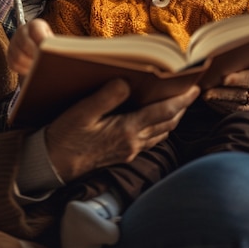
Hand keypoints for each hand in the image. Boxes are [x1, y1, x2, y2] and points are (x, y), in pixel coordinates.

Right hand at [8, 19, 53, 75]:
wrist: (37, 45)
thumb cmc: (49, 44)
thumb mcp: (54, 40)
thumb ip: (56, 44)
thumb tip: (63, 52)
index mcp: (35, 25)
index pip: (36, 31)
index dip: (41, 43)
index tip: (48, 53)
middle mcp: (22, 31)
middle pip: (25, 44)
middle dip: (35, 56)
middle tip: (44, 64)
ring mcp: (14, 42)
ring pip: (18, 56)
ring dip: (29, 65)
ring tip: (39, 69)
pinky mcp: (9, 54)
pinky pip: (13, 64)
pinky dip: (23, 70)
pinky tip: (31, 71)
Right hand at [46, 79, 199, 181]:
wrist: (53, 164)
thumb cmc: (65, 136)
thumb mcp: (82, 111)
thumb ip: (107, 96)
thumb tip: (127, 82)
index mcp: (126, 131)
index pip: (163, 113)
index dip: (181, 100)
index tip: (195, 87)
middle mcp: (133, 143)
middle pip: (167, 124)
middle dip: (181, 108)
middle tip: (190, 91)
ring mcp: (129, 151)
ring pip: (161, 134)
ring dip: (172, 118)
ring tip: (177, 103)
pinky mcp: (123, 155)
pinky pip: (150, 140)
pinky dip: (159, 128)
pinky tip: (155, 121)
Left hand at [203, 43, 248, 113]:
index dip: (239, 80)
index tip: (225, 78)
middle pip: (241, 95)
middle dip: (223, 92)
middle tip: (208, 88)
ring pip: (234, 106)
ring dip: (218, 100)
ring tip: (205, 94)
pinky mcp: (248, 114)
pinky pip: (231, 112)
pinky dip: (218, 106)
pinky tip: (209, 100)